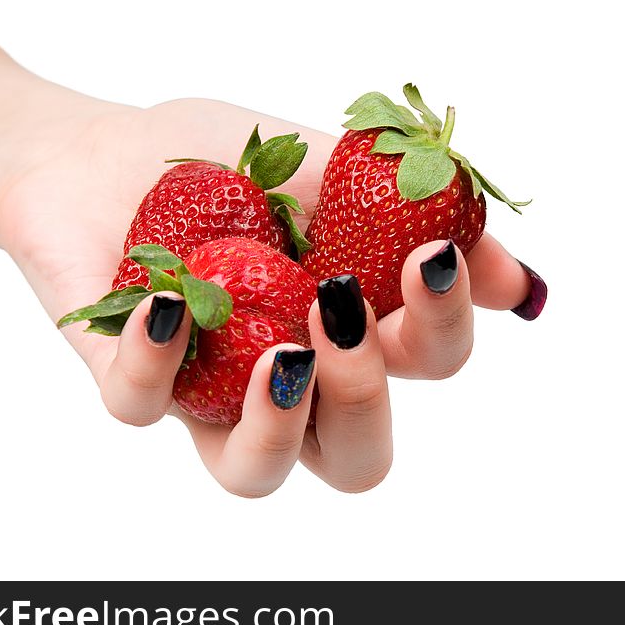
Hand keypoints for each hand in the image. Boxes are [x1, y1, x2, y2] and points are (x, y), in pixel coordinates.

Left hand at [0, 97, 542, 495]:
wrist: (105, 150)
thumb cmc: (225, 160)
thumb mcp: (327, 169)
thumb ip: (410, 219)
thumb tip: (519, 286)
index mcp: (348, 325)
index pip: (426, 364)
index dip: (443, 327)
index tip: (428, 256)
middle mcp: (290, 374)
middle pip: (357, 459)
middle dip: (367, 401)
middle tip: (341, 316)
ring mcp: (210, 389)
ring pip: (255, 474)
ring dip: (277, 428)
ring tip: (276, 355)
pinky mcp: (133, 380)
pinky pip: (141, 409)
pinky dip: (155, 361)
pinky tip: (167, 300)